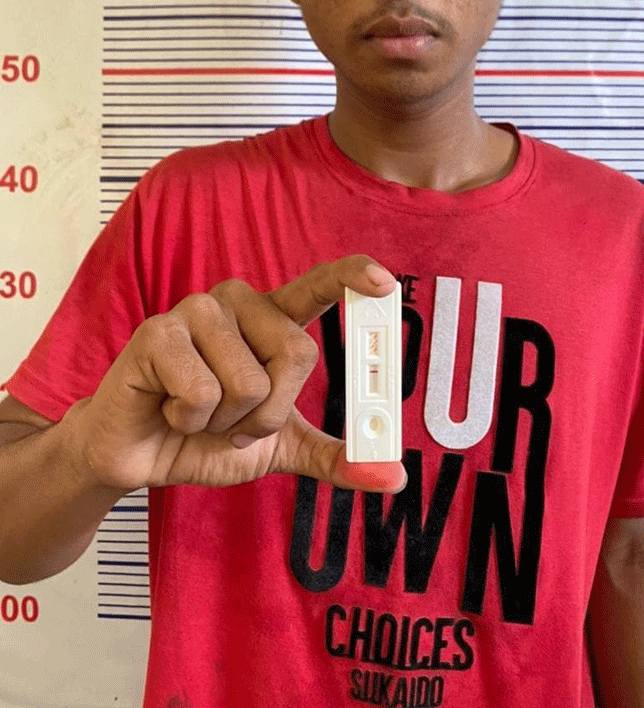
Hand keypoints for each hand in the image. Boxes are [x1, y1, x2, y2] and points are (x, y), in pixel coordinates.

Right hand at [68, 256, 405, 494]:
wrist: (139, 457)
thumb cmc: (207, 438)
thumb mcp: (281, 449)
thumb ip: (335, 457)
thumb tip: (392, 476)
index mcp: (271, 320)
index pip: (317, 286)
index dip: (350, 278)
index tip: (383, 282)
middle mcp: (239, 303)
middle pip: (298, 354)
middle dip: (271, 411)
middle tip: (235, 420)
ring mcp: (197, 311)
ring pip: (250, 381)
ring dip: (227, 421)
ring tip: (196, 413)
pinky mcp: (158, 333)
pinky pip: (203, 393)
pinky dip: (190, 421)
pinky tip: (169, 409)